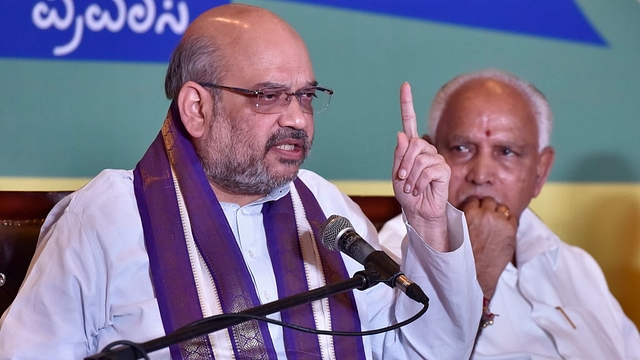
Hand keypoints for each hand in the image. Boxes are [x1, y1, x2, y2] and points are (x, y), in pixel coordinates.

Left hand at [392, 82, 450, 250]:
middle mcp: (425, 149)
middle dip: (403, 163)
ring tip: (412, 187)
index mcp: (412, 148)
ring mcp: (436, 158)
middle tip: (403, 179)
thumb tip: (402, 135)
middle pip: (412, 143)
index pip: (410, 122)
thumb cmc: (407, 194)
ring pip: (419, 157)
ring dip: (410, 175)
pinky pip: (428, 168)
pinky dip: (419, 181)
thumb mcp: (396, 175)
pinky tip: (421, 188)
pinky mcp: (443, 169)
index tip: (405, 85)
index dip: (407, 104)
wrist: (418, 212)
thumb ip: (398, 155)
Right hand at [460, 196, 517, 298]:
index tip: (476, 213)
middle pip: (489, 201)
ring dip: (499, 214)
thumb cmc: (465, 255)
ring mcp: (499, 221)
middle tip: (487, 219)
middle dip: (488, 208)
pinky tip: (504, 231)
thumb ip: (463, 218)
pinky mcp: (511, 229)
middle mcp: (485, 214)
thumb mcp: (457, 232)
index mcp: (469, 213)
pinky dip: (510, 222)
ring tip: (496, 224)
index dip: (475, 207)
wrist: (477, 272)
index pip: (474, 200)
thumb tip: (468, 210)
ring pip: (502, 207)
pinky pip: (513, 218)